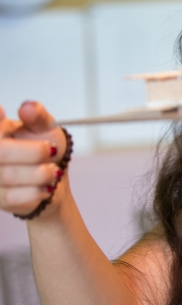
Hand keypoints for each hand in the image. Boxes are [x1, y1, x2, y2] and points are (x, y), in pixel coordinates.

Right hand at [0, 102, 66, 216]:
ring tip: (54, 171)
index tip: (15, 120)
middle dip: (34, 153)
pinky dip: (36, 191)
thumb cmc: (45, 147)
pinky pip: (13, 197)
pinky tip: (47, 186)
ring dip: (40, 174)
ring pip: (8, 176)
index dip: (3, 127)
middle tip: (53, 151)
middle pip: (1, 153)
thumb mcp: (45, 127)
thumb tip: (27, 108)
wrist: (53, 176)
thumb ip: (37, 116)